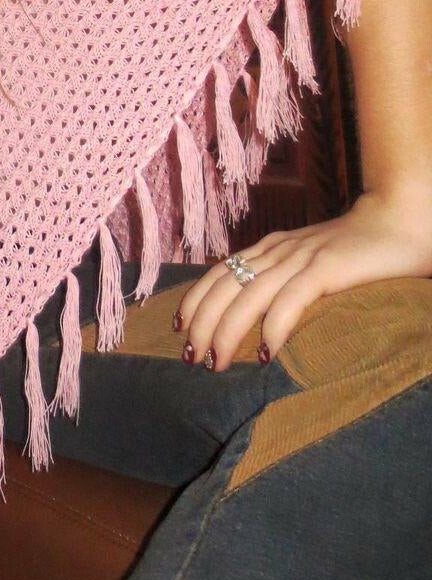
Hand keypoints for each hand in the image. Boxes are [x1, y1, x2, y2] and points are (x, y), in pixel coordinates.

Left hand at [175, 186, 431, 371]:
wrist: (400, 217)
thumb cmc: (359, 247)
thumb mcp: (311, 260)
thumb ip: (288, 277)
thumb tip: (263, 312)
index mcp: (269, 248)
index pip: (218, 273)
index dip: (194, 301)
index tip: (179, 328)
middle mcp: (276, 250)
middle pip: (223, 287)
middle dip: (201, 323)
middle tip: (191, 357)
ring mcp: (300, 258)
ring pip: (248, 296)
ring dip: (226, 332)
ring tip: (215, 362)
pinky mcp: (326, 268)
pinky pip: (290, 300)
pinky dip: (274, 328)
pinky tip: (265, 354)